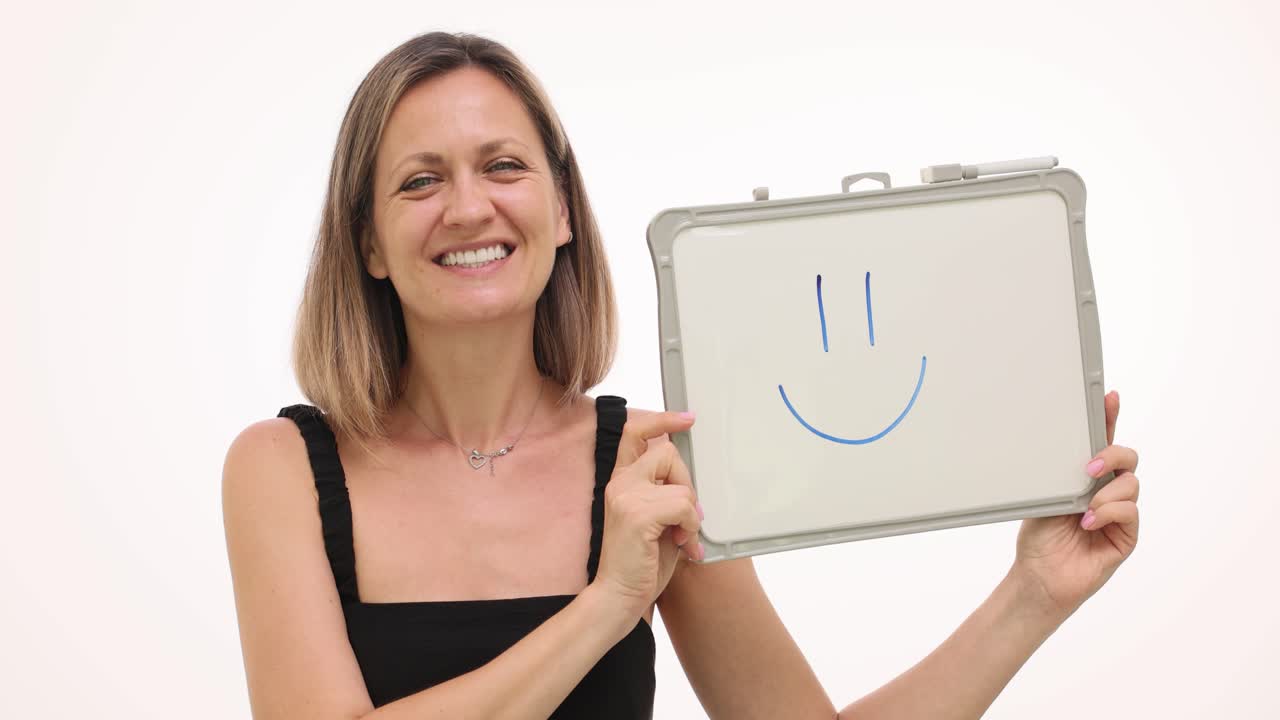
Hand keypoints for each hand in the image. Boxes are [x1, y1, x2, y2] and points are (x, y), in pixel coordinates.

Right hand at [592, 411, 704, 619]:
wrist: (619, 595)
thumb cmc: (639, 562)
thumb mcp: (655, 519)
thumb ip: (664, 493)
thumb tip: (689, 481)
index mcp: (621, 481)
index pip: (635, 433)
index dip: (661, 420)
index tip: (687, 418)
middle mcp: (620, 482)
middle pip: (668, 453)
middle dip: (687, 484)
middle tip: (687, 518)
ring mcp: (626, 496)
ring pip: (680, 485)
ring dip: (691, 514)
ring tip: (682, 537)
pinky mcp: (637, 513)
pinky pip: (683, 506)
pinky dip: (690, 527)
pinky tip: (682, 545)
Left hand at [1011, 390, 1139, 617]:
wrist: (1039, 576)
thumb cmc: (1040, 538)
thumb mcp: (1043, 497)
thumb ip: (1057, 475)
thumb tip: (1063, 451)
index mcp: (1086, 478)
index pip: (1102, 442)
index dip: (1108, 417)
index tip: (1108, 396)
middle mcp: (1107, 491)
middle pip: (1127, 457)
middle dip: (1111, 454)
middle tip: (1088, 467)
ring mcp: (1119, 513)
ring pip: (1130, 484)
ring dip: (1106, 492)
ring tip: (1085, 508)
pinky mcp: (1126, 535)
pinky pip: (1130, 512)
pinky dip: (1110, 513)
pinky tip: (1090, 523)